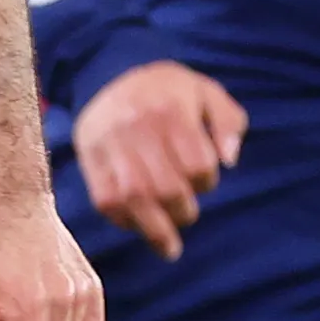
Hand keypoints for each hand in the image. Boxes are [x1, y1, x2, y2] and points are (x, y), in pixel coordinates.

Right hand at [73, 58, 246, 260]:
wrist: (108, 73)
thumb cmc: (167, 91)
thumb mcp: (206, 92)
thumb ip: (228, 123)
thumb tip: (230, 160)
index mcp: (171, 109)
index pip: (197, 165)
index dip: (205, 183)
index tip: (203, 183)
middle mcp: (137, 126)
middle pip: (165, 186)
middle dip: (182, 212)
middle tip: (186, 215)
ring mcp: (109, 143)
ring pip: (133, 198)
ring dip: (154, 229)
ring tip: (168, 247)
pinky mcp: (89, 158)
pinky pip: (105, 200)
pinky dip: (123, 220)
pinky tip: (137, 225)